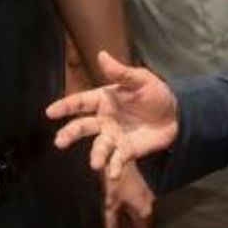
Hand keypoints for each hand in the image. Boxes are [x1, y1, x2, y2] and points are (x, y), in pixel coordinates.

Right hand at [46, 51, 177, 177]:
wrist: (178, 116)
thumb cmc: (156, 95)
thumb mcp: (141, 80)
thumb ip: (120, 72)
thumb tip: (101, 54)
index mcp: (104, 100)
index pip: (80, 102)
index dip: (64, 107)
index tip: (50, 112)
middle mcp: (104, 120)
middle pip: (82, 127)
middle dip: (70, 134)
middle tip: (60, 142)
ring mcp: (114, 137)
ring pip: (99, 146)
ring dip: (97, 155)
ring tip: (96, 164)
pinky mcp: (127, 151)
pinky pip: (117, 159)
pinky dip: (114, 167)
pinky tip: (112, 173)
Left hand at [103, 164, 152, 227]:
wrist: (115, 153)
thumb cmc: (113, 179)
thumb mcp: (110, 205)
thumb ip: (110, 227)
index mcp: (144, 212)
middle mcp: (146, 206)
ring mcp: (141, 198)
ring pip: (134, 222)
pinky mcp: (134, 191)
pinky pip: (131, 213)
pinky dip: (123, 222)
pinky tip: (112, 227)